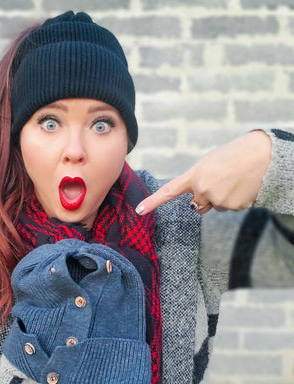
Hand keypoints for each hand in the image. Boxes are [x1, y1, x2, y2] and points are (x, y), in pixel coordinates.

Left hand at [136, 130, 271, 214]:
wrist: (261, 155)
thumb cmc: (233, 155)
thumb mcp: (208, 164)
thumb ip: (197, 181)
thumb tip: (197, 201)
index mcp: (194, 175)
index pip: (168, 191)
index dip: (153, 202)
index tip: (139, 211)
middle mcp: (202, 189)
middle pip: (197, 205)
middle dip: (205, 197)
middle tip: (220, 181)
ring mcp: (217, 199)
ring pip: (214, 207)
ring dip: (221, 198)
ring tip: (233, 181)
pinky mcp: (232, 206)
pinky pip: (228, 208)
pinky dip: (234, 200)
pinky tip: (241, 187)